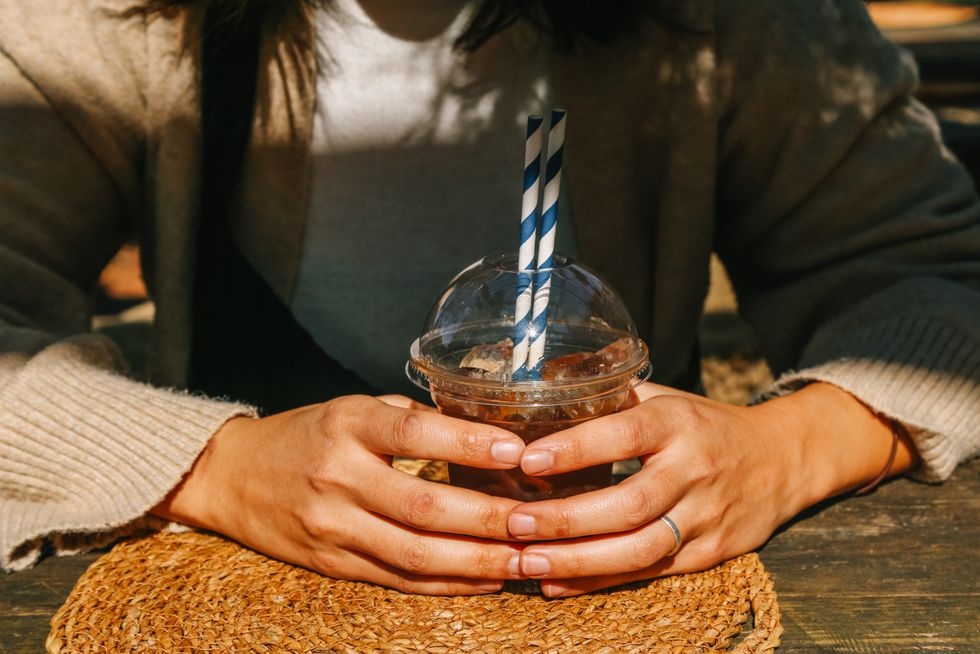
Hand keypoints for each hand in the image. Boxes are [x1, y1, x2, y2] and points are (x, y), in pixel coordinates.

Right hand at [152, 394, 527, 594]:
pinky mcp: (332, 563)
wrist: (230, 476)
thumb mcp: (351, 408)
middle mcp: (337, 476)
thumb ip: (409, 420)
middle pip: (423, 507)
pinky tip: (486, 579)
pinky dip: (447, 584)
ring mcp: (332, 526)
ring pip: (415, 554)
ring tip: (525, 560)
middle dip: (489, 519)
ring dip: (477, 561)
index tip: (516, 452)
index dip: (468, 444)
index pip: (412, 434)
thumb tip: (481, 432)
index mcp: (345, 425)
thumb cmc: (304, 434)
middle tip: (538, 522)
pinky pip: (398, 579)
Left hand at [505, 381, 915, 596]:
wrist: (782, 459)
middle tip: (515, 523)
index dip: (575, 449)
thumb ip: (612, 398)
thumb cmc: (705, 425)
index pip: (624, 434)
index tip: (528, 460)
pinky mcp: (710, 552)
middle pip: (629, 504)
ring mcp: (705, 515)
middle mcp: (694, 469)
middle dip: (567, 519)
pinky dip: (601, 581)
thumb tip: (540, 390)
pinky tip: (557, 584)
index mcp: (678, 422)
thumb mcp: (666, 398)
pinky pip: (650, 572)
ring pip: (640, 548)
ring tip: (528, 562)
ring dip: (580, 561)